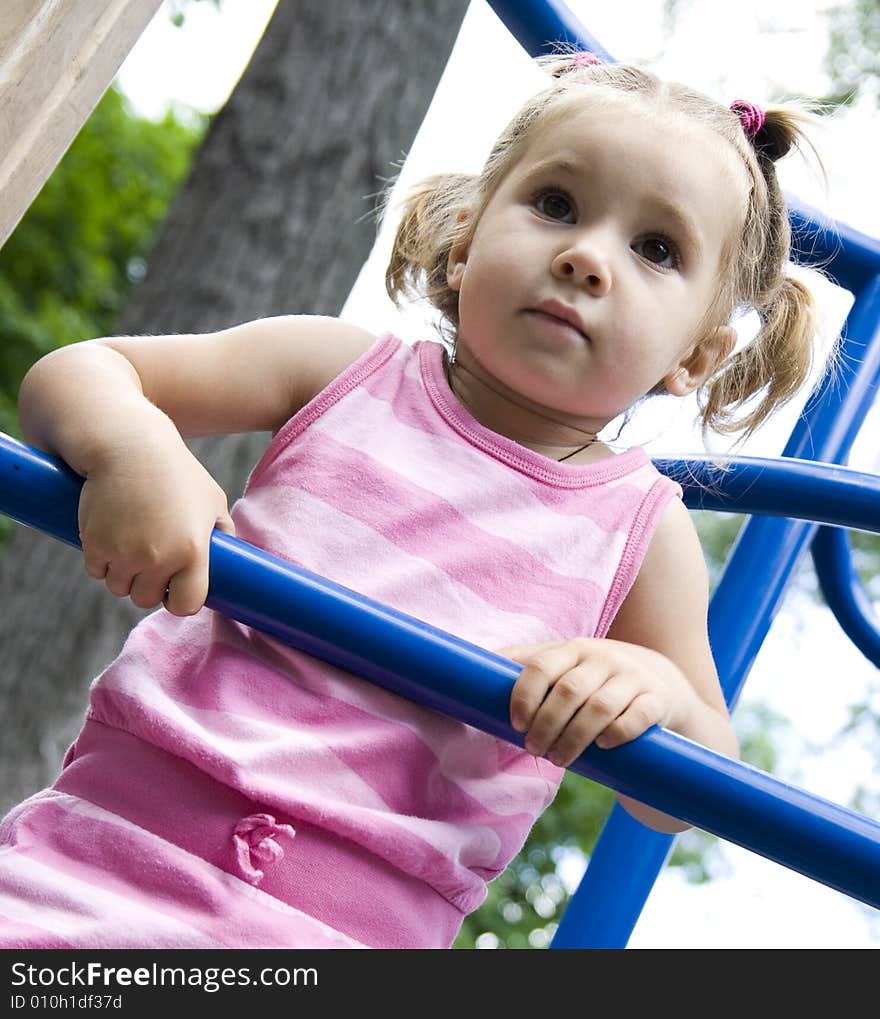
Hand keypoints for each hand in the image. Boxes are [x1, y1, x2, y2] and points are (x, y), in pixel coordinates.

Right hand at [77, 430, 234, 615]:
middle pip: (147, 599)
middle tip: (151, 560)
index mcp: (192, 551)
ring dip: (124, 574)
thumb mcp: (212, 500)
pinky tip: (112, 537)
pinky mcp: (95, 544)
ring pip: (119, 588)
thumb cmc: (177, 472)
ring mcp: (124, 553)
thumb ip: (223, 533)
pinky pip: (97, 571)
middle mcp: (158, 558)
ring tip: (132, 545)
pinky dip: (102, 560)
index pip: (186, 605)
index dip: (181, 600)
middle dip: (149, 585)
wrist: (130, 446)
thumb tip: (232, 560)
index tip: (177, 587)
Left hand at [502, 637, 693, 767]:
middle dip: (547, 726)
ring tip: (560, 759)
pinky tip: (602, 747)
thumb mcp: (562, 663)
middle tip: (534, 750)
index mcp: (573, 649)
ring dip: (575, 739)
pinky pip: (638, 716)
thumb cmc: (594, 677)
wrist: (657, 678)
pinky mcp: (657, 699)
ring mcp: (632, 677)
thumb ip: (523, 663)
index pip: (542, 666)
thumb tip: (468, 666)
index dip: (525, 696)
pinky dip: (617, 733)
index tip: (515, 724)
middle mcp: (603, 658)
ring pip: (600, 708)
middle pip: (569, 692)